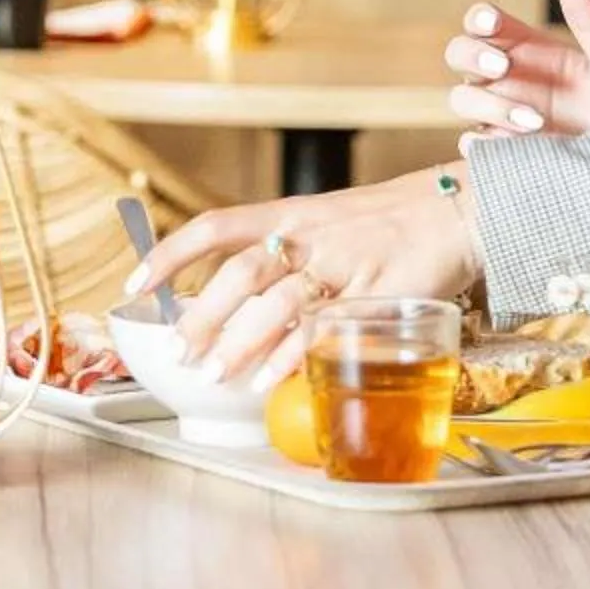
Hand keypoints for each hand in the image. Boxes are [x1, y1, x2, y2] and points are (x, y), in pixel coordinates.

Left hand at [122, 169, 484, 388]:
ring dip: (240, 342)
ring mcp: (342, 266)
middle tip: (181, 351)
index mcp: (289, 215)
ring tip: (215, 374)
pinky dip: (293, 356)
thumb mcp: (326, 224)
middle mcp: (308, 237)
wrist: (456, 209)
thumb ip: (285, 257)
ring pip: (277, 302)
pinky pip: (326, 328)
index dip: (169, 254)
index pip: (214, 228)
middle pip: (239, 273)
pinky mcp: (375, 294)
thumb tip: (235, 303)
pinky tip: (270, 379)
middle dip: (203, 316)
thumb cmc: (387, 222)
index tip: (134, 283)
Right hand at [445, 0, 589, 146]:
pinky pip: (472, 143)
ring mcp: (500, 116)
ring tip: (534, 121)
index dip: (480, 18)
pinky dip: (487, 142)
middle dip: (472, 56)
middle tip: (501, 67)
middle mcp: (508, 80)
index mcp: (529, 50)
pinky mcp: (500, 152)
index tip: (493, 23)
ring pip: (461, 98)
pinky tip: (521, 146)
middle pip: (459, 54)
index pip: (485, 23)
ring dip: (488, 104)